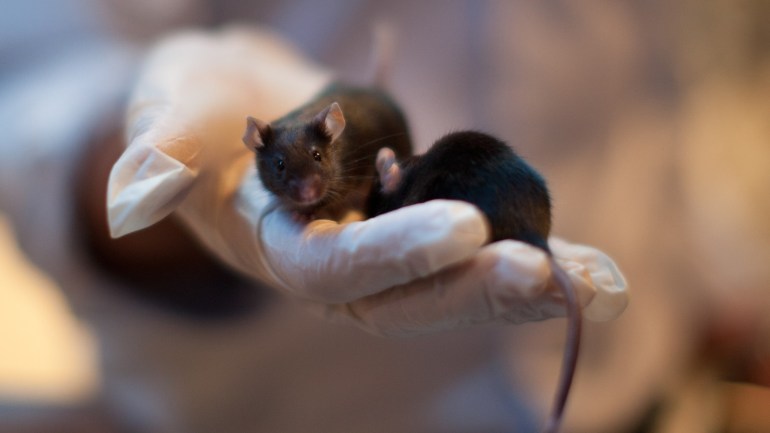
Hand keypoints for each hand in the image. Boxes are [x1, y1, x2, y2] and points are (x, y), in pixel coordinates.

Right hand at [108, 27, 627, 335]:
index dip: (396, 255)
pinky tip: (592, 266)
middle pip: (410, 297)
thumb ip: (154, 150)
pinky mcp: (420, 218)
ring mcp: (386, 245)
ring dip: (530, 286)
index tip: (466, 230)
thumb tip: (129, 202)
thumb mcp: (165, 110)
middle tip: (563, 280)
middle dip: (482, 290)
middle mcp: (339, 263)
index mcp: (280, 249)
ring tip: (607, 288)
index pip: (336, 270)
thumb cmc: (195, 105)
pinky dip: (535, 253)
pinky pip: (479, 244)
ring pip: (457, 283)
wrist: (238, 104)